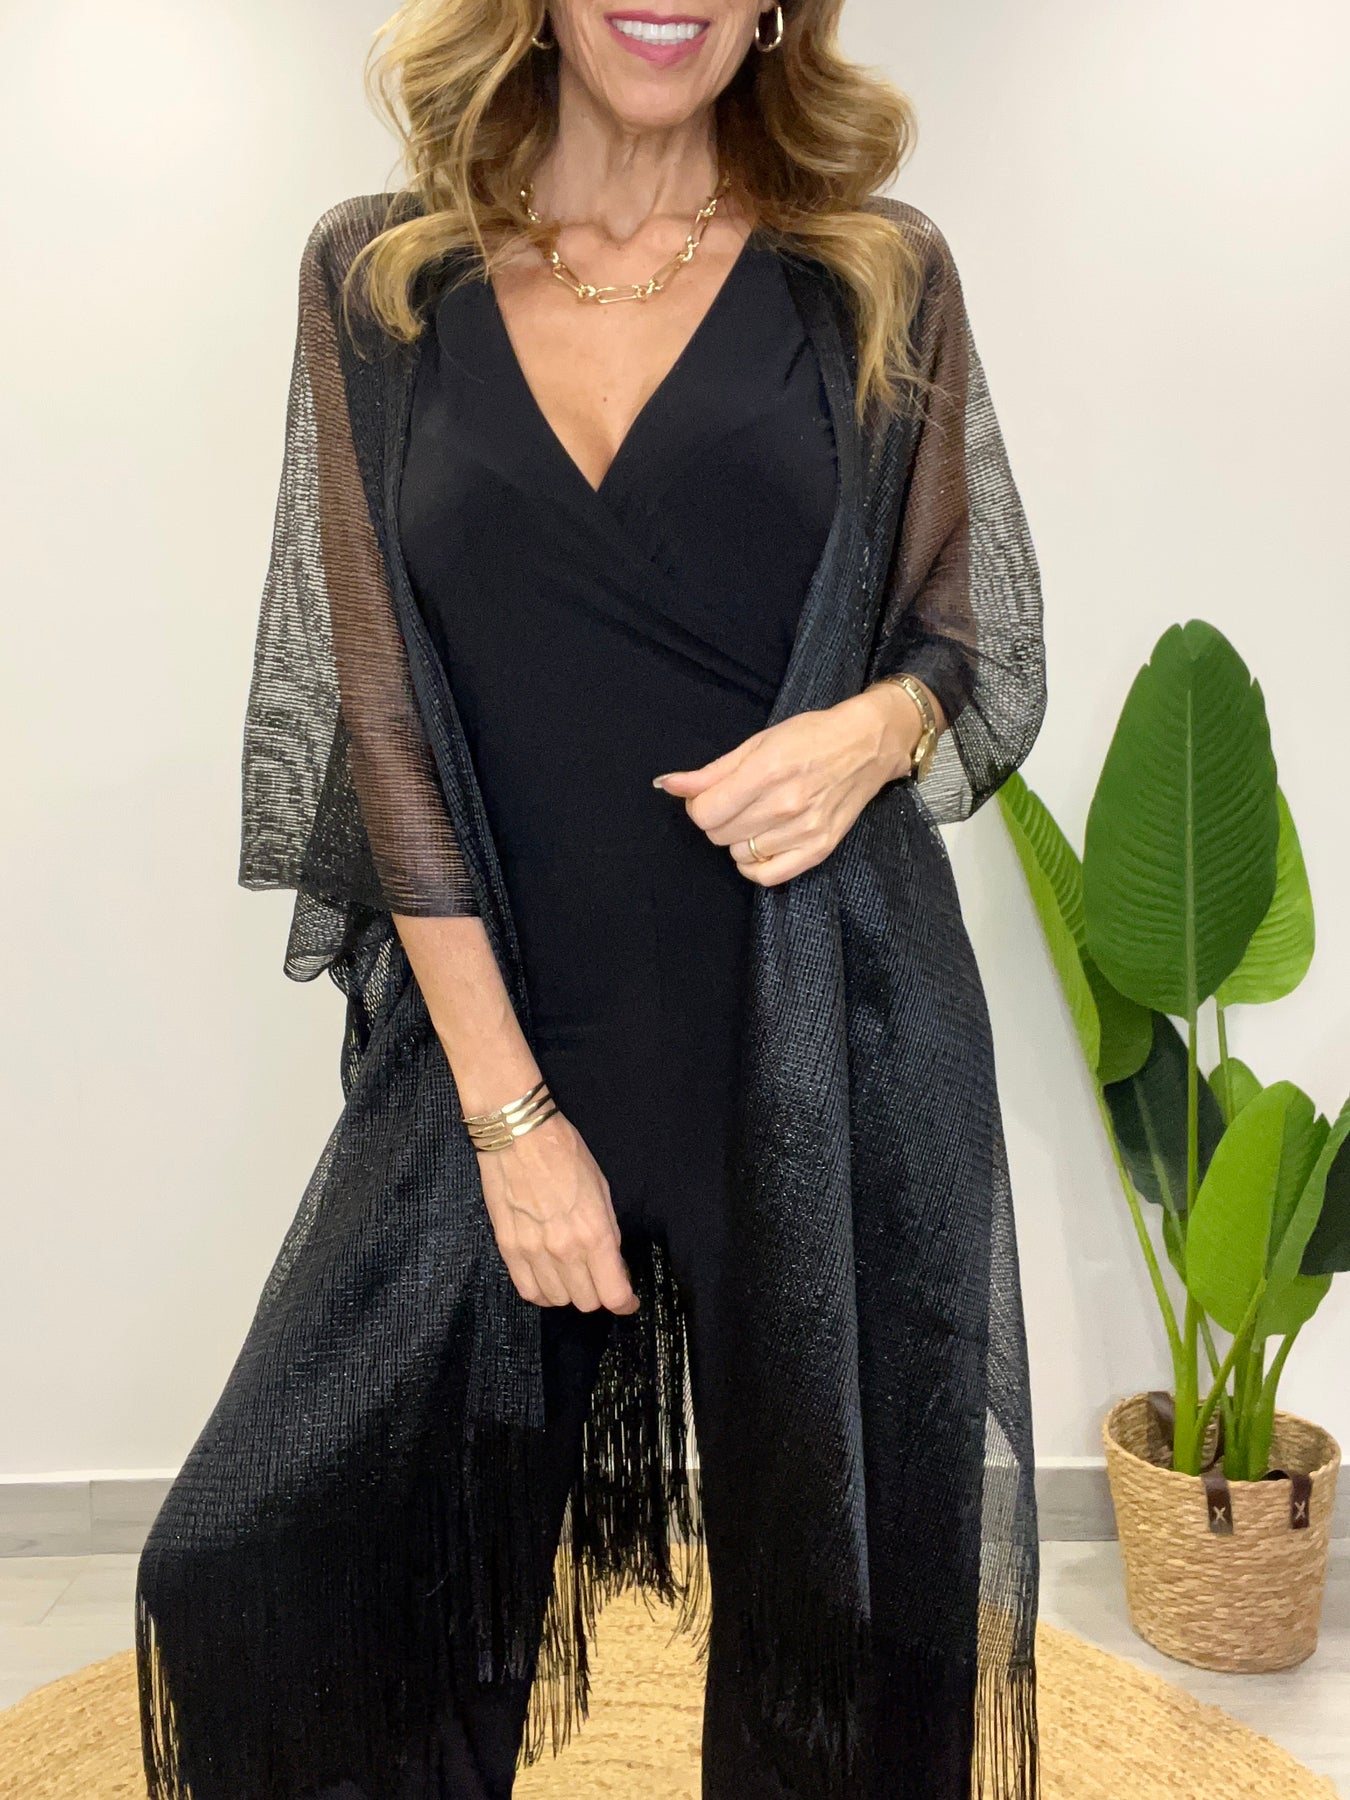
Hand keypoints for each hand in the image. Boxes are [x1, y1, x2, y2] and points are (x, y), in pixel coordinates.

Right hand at [475, 1109, 639, 1313]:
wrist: (518, 1134)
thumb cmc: (566, 1153)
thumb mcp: (602, 1190)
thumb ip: (607, 1232)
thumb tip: (611, 1263)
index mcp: (594, 1233)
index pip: (613, 1294)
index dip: (624, 1303)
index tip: (627, 1300)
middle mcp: (564, 1250)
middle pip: (586, 1302)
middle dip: (599, 1295)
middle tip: (599, 1278)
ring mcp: (533, 1251)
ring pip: (557, 1301)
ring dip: (570, 1294)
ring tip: (572, 1276)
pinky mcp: (508, 1248)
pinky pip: (527, 1290)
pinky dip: (542, 1292)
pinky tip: (548, 1279)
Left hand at [652, 683, 929, 884]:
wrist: (866, 746)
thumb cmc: (811, 737)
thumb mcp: (758, 743)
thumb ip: (711, 772)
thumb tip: (668, 786)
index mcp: (767, 771)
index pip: (705, 813)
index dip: (698, 806)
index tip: (710, 796)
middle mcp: (785, 805)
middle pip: (719, 835)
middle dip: (718, 819)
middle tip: (736, 803)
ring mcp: (804, 831)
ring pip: (739, 854)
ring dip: (738, 839)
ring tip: (756, 818)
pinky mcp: (819, 850)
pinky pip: (767, 875)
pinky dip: (754, 864)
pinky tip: (760, 844)